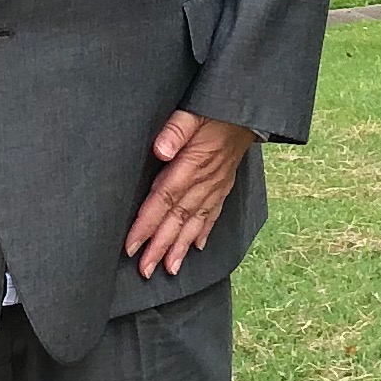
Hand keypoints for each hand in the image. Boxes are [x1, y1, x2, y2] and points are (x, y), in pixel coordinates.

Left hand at [127, 110, 257, 278]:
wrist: (249, 110)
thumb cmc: (216, 109)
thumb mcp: (193, 112)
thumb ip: (176, 130)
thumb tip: (160, 150)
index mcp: (191, 165)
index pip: (163, 200)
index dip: (146, 225)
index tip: (132, 246)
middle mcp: (204, 181)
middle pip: (177, 219)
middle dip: (160, 246)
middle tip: (145, 270)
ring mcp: (215, 186)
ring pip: (195, 222)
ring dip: (180, 247)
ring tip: (169, 269)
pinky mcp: (223, 185)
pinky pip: (213, 213)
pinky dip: (203, 232)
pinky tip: (196, 247)